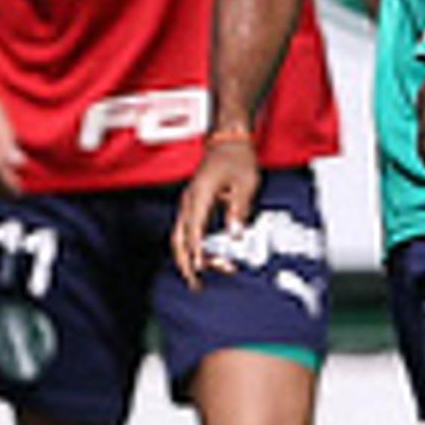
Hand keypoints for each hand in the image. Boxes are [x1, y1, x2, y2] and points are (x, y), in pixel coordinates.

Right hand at [168, 140, 265, 284]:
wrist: (228, 140)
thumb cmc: (237, 158)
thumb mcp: (245, 184)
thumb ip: (239, 210)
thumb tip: (235, 233)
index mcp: (199, 196)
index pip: (194, 232)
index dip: (197, 253)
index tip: (201, 269)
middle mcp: (189, 201)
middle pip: (179, 240)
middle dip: (186, 264)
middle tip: (197, 284)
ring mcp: (188, 203)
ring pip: (179, 237)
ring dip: (187, 258)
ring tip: (198, 277)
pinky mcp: (193, 204)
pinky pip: (186, 230)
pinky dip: (190, 247)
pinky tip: (200, 257)